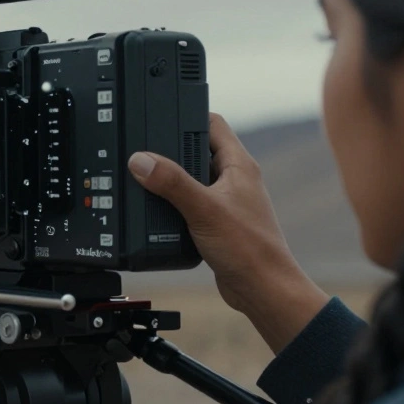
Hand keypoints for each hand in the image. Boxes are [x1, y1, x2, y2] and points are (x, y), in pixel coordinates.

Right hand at [127, 113, 328, 352]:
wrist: (262, 289)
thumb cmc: (249, 249)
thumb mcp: (203, 209)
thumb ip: (172, 183)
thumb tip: (142, 160)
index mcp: (239, 165)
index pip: (212, 123)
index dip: (186, 115)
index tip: (160, 114)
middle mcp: (235, 179)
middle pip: (197, 151)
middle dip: (171, 151)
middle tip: (145, 153)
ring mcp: (227, 201)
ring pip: (192, 179)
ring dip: (171, 181)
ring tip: (147, 181)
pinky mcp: (218, 222)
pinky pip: (191, 204)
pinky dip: (174, 205)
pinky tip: (159, 212)